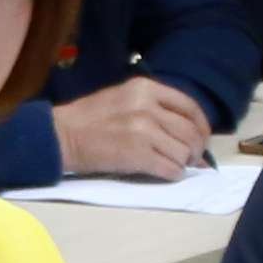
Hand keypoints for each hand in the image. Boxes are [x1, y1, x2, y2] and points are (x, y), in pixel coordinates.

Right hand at [46, 76, 213, 181]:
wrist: (61, 135)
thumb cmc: (89, 118)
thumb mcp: (124, 97)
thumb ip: (155, 108)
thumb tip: (187, 133)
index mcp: (145, 88)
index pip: (189, 106)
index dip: (201, 126)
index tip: (200, 138)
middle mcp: (148, 107)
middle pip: (191, 131)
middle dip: (195, 149)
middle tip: (190, 158)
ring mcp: (144, 131)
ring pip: (183, 152)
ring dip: (182, 163)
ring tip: (172, 165)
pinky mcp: (138, 155)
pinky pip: (170, 169)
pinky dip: (172, 174)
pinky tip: (165, 173)